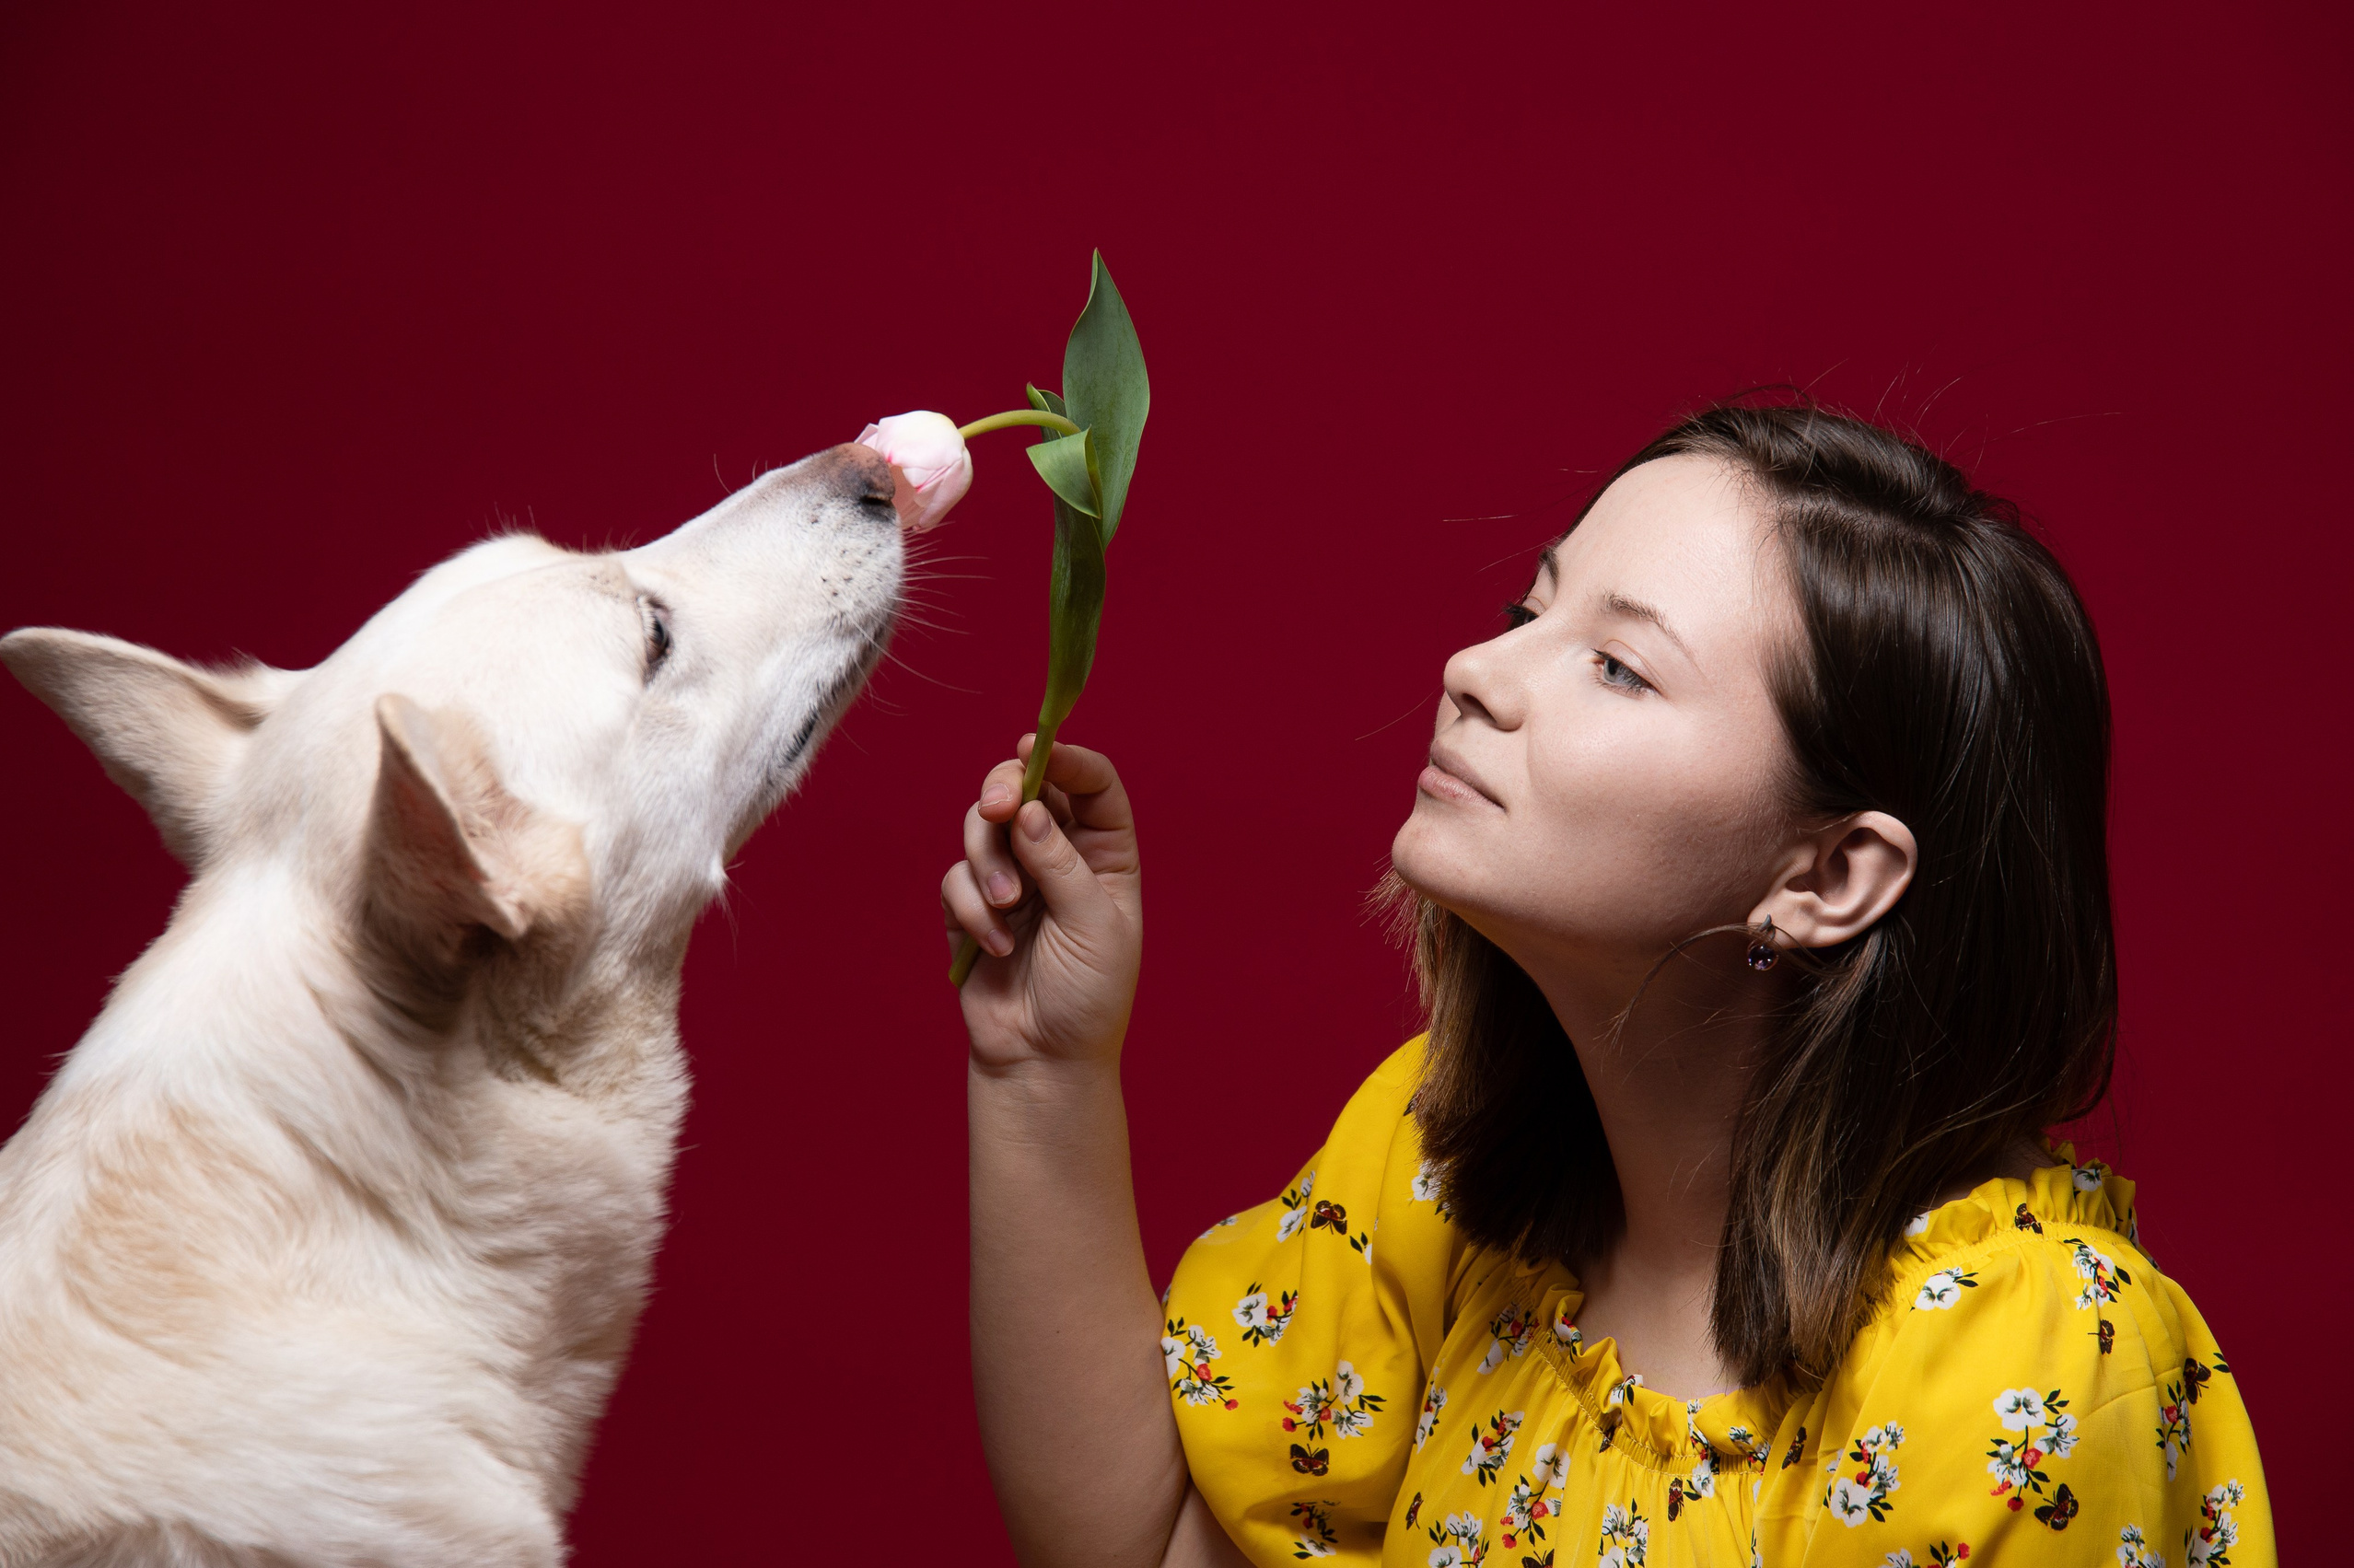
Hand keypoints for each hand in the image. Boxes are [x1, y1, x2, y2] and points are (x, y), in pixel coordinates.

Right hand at [942, 736, 1140, 1070]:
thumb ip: (1060, 863)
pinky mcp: (971, 905)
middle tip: (996, 808)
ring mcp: (1013, 877)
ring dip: (989, 862)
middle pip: (1025, 787)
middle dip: (1004, 790)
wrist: (1043, 1059)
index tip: (1035, 750)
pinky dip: (971, 908)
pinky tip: (995, 945)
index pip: (1089, 784)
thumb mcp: (1092, 924)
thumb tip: (1028, 809)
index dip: (1065, 758)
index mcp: (1105, 852)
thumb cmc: (1088, 995)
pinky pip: (957, 877)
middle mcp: (1057, 854)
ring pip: (982, 827)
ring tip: (1007, 909)